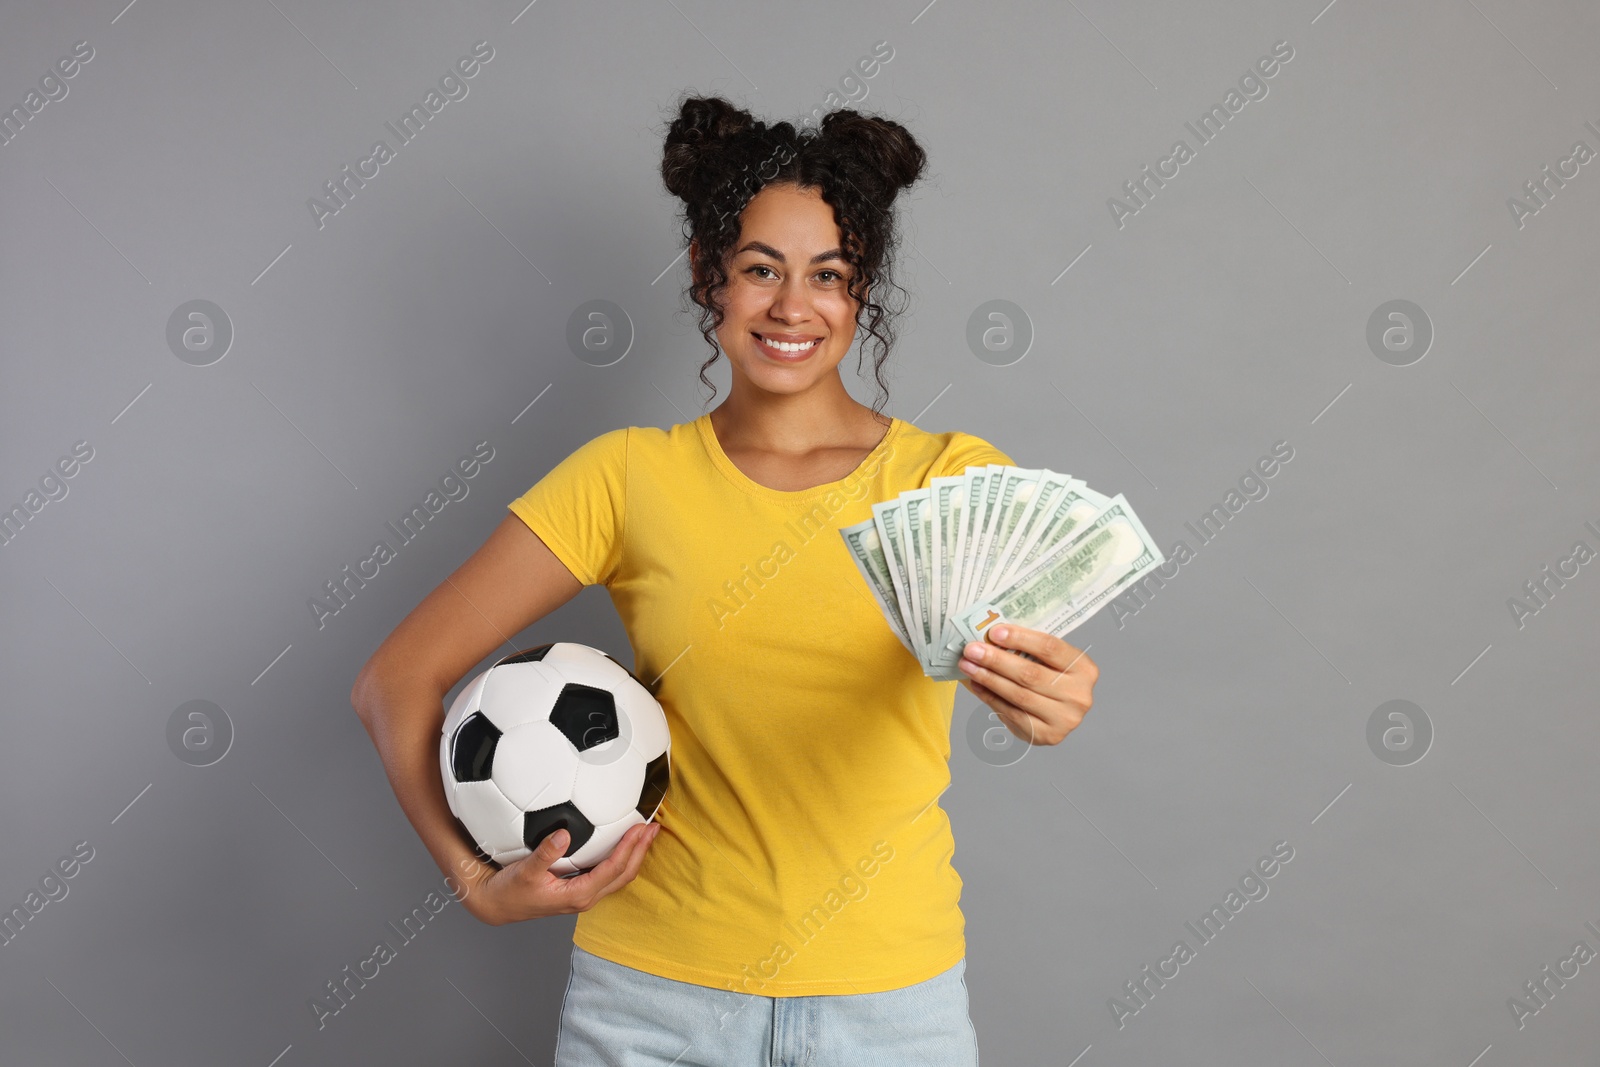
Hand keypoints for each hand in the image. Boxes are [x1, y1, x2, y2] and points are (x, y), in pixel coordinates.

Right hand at [459, 821, 660, 925]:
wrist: (497, 905)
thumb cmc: (510, 890)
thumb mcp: (525, 870)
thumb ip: (545, 853)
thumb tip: (563, 835)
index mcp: (577, 894)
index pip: (613, 869)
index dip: (629, 848)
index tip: (641, 828)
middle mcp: (586, 898)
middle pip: (624, 875)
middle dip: (641, 851)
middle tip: (654, 827)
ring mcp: (584, 895)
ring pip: (619, 877)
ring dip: (635, 855)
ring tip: (646, 834)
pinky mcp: (579, 890)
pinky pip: (608, 875)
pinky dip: (621, 859)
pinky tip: (623, 845)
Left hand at [958, 624, 1098, 745]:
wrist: (1062, 714)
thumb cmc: (1052, 678)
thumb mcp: (1051, 661)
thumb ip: (1029, 649)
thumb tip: (989, 637)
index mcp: (1084, 668)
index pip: (1050, 648)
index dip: (1020, 638)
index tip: (994, 632)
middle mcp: (1078, 695)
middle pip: (1030, 674)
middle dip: (996, 660)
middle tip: (972, 650)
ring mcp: (1064, 718)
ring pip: (1018, 695)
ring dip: (988, 679)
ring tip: (968, 666)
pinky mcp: (1046, 735)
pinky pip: (1012, 714)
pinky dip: (990, 697)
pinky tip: (977, 685)